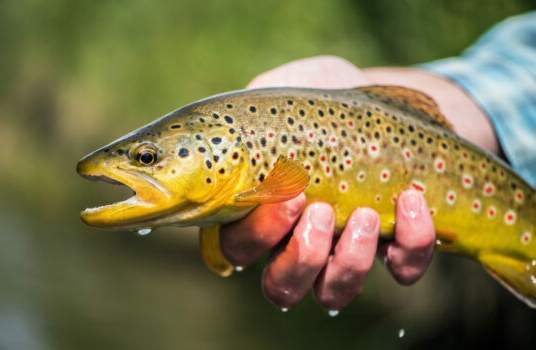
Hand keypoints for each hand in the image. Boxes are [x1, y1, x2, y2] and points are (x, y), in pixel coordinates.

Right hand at [220, 56, 437, 311]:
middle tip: (320, 210)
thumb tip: (241, 122)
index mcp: (264, 212)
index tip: (288, 194)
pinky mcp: (397, 247)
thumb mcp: (287, 89)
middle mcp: (299, 242)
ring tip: (365, 214)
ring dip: (350, 261)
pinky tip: (412, 201)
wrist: (388, 101)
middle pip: (282, 286)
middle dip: (300, 257)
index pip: (238, 248)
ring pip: (335, 292)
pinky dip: (410, 242)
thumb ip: (255, 104)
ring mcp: (348, 251)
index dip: (254, 235)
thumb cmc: (326, 102)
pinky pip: (403, 269)